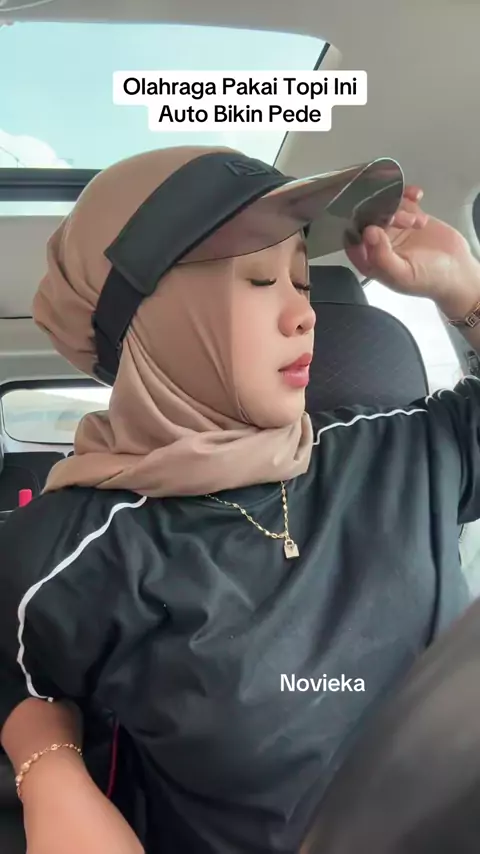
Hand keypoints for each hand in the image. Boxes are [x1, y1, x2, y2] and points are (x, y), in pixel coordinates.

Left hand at [345, 185, 479, 315]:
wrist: (458, 272)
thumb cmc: (428, 279)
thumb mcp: (402, 273)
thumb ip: (382, 256)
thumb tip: (368, 232)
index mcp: (369, 259)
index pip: (353, 238)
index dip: (358, 225)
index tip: (372, 217)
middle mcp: (377, 243)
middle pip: (369, 217)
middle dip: (385, 214)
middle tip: (407, 221)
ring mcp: (393, 228)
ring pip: (385, 206)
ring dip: (401, 207)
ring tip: (419, 221)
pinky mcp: (408, 216)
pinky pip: (402, 200)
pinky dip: (408, 194)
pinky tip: (418, 196)